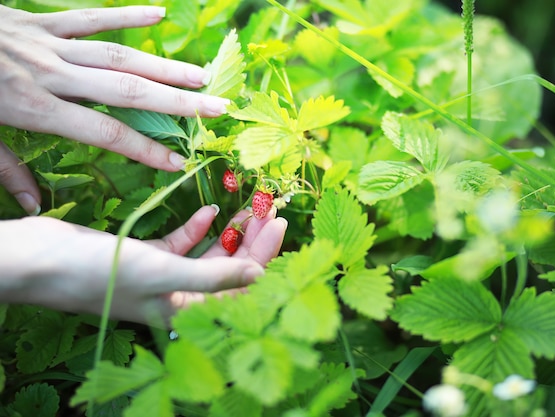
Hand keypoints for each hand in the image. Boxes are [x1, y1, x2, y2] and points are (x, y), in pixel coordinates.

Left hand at [0, 5, 228, 213]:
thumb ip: (7, 171)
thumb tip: (36, 206)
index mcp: (34, 109)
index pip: (105, 133)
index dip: (144, 149)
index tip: (178, 162)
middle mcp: (51, 75)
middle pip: (127, 90)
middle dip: (177, 101)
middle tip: (216, 108)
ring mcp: (47, 43)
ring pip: (119, 55)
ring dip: (164, 66)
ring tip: (201, 75)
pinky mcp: (39, 21)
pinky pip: (89, 17)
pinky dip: (125, 15)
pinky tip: (158, 15)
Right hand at [0, 205, 287, 324]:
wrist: (40, 259)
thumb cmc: (99, 273)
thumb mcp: (161, 273)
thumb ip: (212, 274)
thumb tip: (259, 275)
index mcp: (185, 311)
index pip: (240, 287)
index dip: (264, 257)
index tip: (280, 224)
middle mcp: (179, 297)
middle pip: (228, 269)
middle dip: (251, 240)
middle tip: (269, 208)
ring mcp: (164, 276)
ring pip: (208, 254)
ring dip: (228, 231)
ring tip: (249, 206)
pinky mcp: (148, 257)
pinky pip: (182, 244)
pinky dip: (197, 227)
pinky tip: (210, 211)